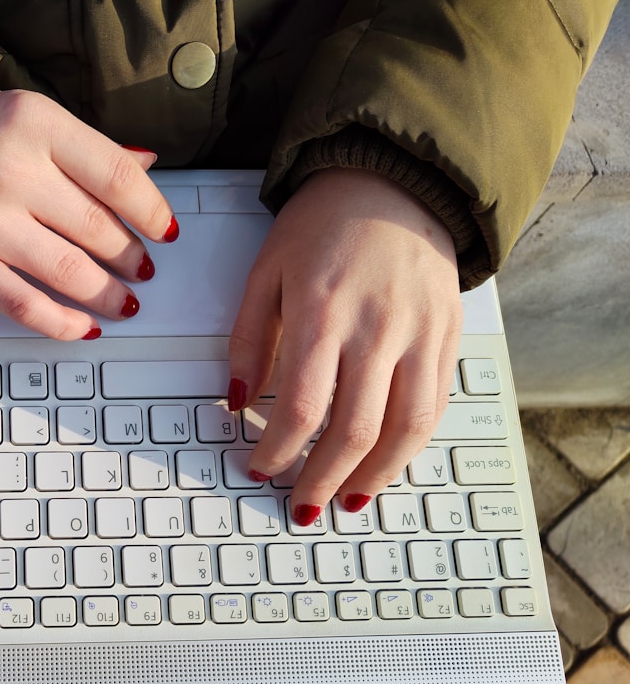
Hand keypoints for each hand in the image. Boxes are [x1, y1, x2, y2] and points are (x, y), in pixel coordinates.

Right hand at [0, 89, 175, 339]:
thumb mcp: (24, 116)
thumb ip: (83, 146)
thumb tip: (144, 170)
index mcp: (34, 125)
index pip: (114, 175)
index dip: (150, 210)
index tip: (164, 230)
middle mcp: (9, 172)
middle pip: (96, 228)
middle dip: (130, 256)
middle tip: (143, 268)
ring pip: (68, 272)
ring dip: (107, 295)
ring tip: (124, 303)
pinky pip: (22, 304)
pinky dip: (61, 322)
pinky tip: (83, 327)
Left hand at [228, 167, 461, 523]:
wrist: (395, 179)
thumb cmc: (324, 223)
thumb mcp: (267, 271)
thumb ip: (247, 339)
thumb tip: (235, 400)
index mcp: (321, 312)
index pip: (298, 408)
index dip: (276, 451)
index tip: (260, 467)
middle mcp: (376, 328)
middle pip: (352, 431)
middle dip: (321, 479)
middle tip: (301, 504)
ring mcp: (420, 334)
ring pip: (403, 430)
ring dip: (373, 478)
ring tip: (346, 500)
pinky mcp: (448, 337)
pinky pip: (434, 407)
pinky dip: (410, 446)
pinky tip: (385, 464)